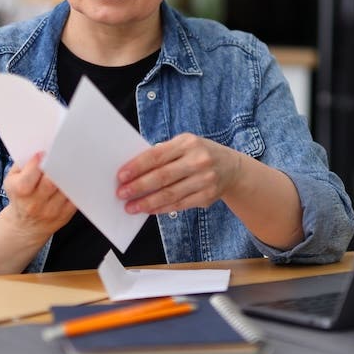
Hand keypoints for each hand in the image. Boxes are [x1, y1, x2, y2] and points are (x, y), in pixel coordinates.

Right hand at [1, 152, 75, 240]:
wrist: (26, 224)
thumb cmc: (20, 196)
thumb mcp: (12, 180)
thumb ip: (23, 164)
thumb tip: (41, 150)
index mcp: (20, 192)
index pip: (29, 178)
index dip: (36, 164)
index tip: (43, 153)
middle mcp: (35, 204)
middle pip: (51, 182)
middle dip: (58, 165)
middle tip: (64, 152)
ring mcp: (52, 211)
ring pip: (66, 189)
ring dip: (71, 174)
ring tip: (75, 160)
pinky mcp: (65, 215)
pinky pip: (75, 198)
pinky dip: (78, 185)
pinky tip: (79, 175)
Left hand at [115, 134, 244, 214]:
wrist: (231, 168)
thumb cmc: (199, 154)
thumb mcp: (185, 145)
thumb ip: (163, 154)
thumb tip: (134, 171)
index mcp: (188, 143)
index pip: (157, 155)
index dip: (137, 166)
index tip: (121, 175)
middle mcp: (198, 160)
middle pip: (163, 176)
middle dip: (139, 186)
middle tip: (122, 193)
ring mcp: (204, 179)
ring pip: (170, 194)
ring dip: (147, 202)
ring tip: (131, 207)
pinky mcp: (207, 196)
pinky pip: (179, 204)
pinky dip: (162, 208)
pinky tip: (149, 210)